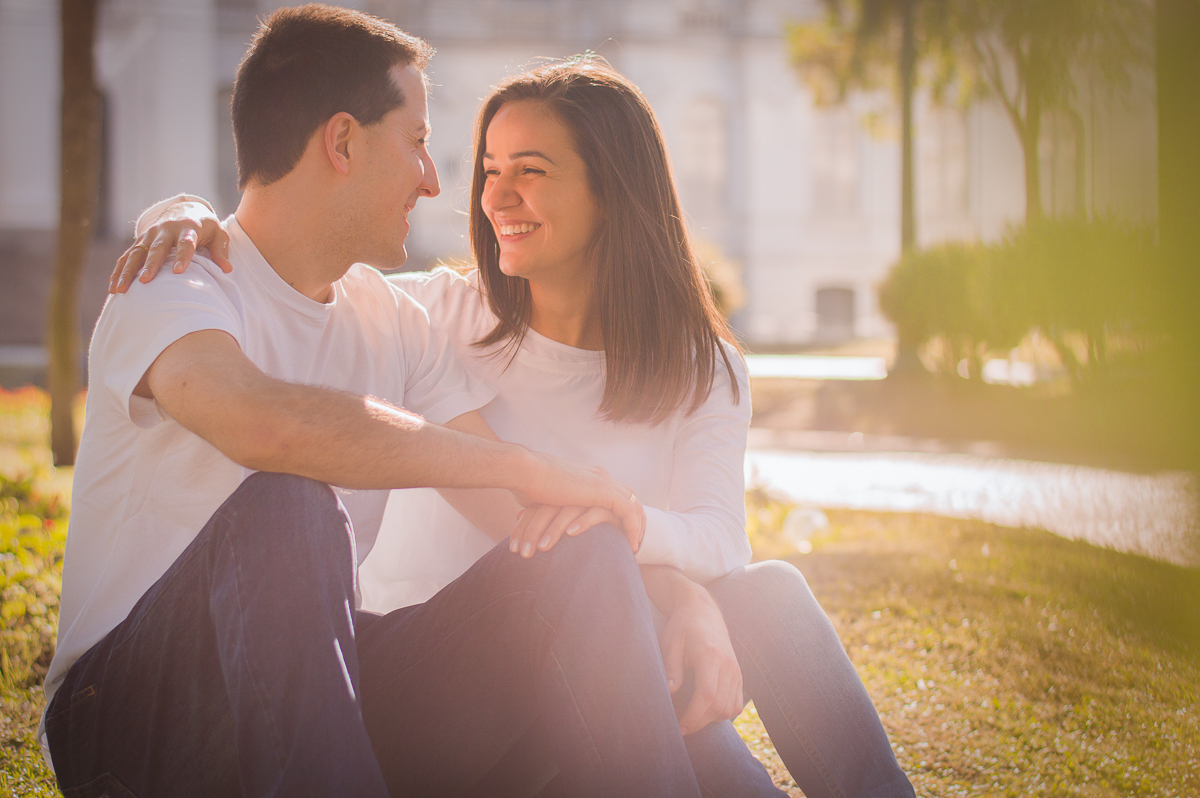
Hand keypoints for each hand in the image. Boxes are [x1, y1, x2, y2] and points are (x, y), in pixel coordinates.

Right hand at [111, 200, 230, 292]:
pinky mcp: (140, 242)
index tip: (179, 271)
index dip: (183, 256)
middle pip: (158, 248)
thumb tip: (227, 269)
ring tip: (122, 289)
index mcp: (188, 227)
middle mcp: (166, 230)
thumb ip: (221, 250)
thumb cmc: (204, 227)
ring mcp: (150, 236)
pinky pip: (127, 257)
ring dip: (128, 271)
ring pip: (136, 253)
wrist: (184, 209)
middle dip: (151, 264)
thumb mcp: (218, 233)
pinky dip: (119, 272)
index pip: (186, 243)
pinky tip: (114, 288)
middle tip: (145, 280)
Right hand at [513, 453, 644, 553]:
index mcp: (587, 476)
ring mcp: (602, 481)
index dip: (621, 512)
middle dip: (636, 520)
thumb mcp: (544, 500)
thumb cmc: (525, 485)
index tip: (620, 531)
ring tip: (636, 548)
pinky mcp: (602, 490)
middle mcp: (599, 476)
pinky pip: (628, 511)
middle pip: (630, 497)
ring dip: (638, 526)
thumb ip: (551, 508)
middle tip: (636, 541)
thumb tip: (537, 521)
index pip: (615, 492)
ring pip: (635, 504)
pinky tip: (630, 546)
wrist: (524, 470)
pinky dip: (632, 528)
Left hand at [660, 584, 743, 735]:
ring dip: (711, 720)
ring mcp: (736, 671)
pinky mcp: (738, 675)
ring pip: (729, 708)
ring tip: (691, 719)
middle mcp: (728, 665)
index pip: (707, 695)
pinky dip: (723, 713)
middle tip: (680, 728)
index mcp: (711, 655)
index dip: (693, 716)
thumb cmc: (683, 627)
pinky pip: (736, 703)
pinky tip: (706, 712)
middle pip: (719, 706)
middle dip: (699, 722)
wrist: (703, 611)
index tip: (679, 727)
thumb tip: (669, 692)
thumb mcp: (671, 642)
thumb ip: (671, 667)